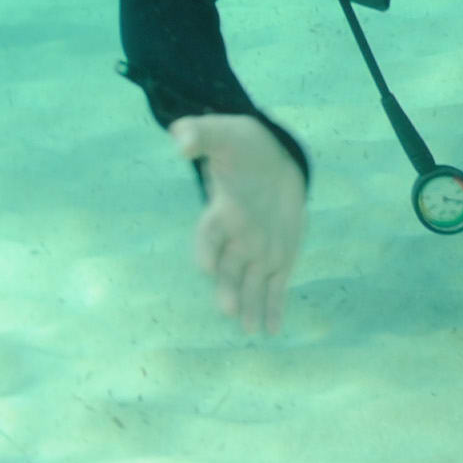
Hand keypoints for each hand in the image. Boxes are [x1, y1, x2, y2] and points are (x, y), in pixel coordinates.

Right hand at [168, 114, 306, 337]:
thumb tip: (181, 138)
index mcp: (222, 210)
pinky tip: (272, 330)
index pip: (210, 233)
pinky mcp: (280, 254)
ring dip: (250, 305)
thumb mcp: (221, 132)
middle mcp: (237, 236)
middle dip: (228, 287)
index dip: (207, 248)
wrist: (269, 158)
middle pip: (229, 266)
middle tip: (227, 309)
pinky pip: (276, 284)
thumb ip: (199, 135)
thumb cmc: (239, 146)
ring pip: (252, 282)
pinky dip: (274, 305)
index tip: (204, 266)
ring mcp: (258, 248)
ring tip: (250, 330)